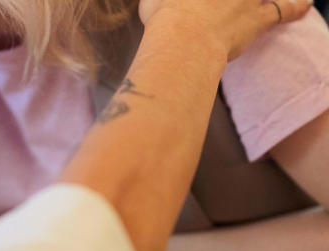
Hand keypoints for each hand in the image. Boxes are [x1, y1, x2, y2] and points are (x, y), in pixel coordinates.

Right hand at [138, 0, 312, 59]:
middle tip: (228, 3)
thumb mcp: (151, 0)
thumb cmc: (162, 18)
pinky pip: (284, 8)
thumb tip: (157, 0)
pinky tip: (307, 3)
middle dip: (235, 0)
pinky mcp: (255, 18)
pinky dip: (297, 6)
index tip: (200, 0)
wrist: (182, 38)